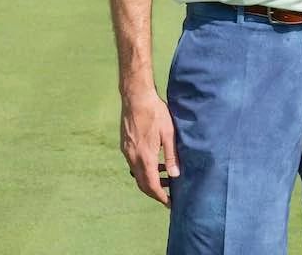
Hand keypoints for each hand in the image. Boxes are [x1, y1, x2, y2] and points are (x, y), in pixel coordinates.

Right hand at [120, 88, 179, 206]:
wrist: (136, 98)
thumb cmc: (156, 113)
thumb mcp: (168, 133)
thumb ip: (172, 155)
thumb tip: (175, 175)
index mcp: (145, 156)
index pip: (151, 184)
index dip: (160, 196)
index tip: (169, 203)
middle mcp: (133, 157)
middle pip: (142, 183)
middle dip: (155, 192)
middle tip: (168, 196)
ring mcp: (127, 151)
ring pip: (137, 174)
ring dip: (150, 180)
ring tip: (166, 179)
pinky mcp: (125, 145)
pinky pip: (134, 164)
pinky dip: (144, 169)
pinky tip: (155, 163)